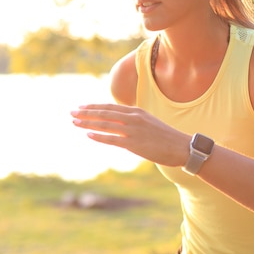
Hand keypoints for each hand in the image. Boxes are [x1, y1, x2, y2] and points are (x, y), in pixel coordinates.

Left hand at [70, 104, 188, 166]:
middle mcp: (133, 118)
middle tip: (72, 112)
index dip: (93, 107)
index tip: (81, 107)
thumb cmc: (165, 137)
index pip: (109, 107)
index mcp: (136, 112)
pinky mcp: (134, 144)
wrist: (182, 146)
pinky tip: (88, 134)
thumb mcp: (148, 122)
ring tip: (75, 122)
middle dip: (86, 113)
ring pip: (105, 125)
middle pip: (104, 113)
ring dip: (88, 123)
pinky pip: (112, 139)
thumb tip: (118, 124)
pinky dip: (99, 136)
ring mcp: (133, 131)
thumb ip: (133, 121)